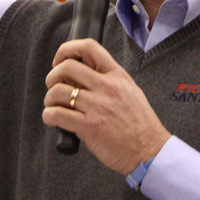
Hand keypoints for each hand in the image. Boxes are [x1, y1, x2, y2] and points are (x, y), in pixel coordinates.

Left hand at [43, 39, 170, 174]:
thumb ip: (109, 80)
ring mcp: (97, 106)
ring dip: (49, 98)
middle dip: (53, 76)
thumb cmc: (140, 124)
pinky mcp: (89, 126)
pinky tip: (53, 119)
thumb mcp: (130, 91)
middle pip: (66, 67)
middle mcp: (106, 87)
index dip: (67, 49)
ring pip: (58, 91)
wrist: (150, 151)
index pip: (89, 47)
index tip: (60, 59)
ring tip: (54, 105)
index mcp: (117, 75)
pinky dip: (49, 115)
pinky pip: (57, 114)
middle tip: (53, 86)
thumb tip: (81, 75)